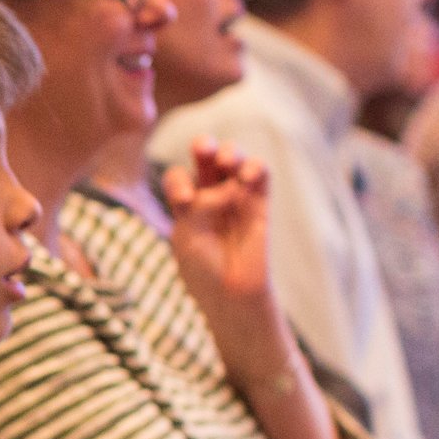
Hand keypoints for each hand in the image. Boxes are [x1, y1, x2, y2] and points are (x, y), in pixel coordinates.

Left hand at [159, 137, 276, 318]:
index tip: (183, 201)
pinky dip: (254, 166)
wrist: (230, 293)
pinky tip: (247, 176)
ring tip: (226, 161)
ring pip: (233, 158)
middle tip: (202, 149)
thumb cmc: (203, 268)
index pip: (178, 176)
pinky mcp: (259, 201)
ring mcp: (236, 195)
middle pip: (206, 157)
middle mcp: (210, 194)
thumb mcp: (188, 235)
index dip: (178, 181)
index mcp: (185, 202)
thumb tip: (228, 186)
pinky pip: (260, 172)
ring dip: (229, 151)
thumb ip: (199, 205)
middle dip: (204, 145)